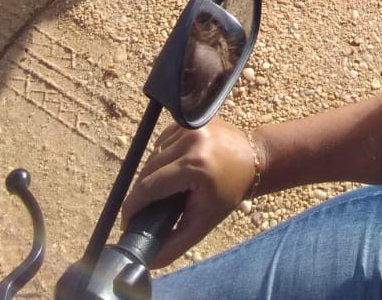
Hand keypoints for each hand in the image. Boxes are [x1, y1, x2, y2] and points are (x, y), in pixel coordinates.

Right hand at [119, 119, 255, 267]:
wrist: (254, 159)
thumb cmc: (230, 192)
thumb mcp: (204, 222)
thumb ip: (175, 244)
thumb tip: (150, 260)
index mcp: (195, 165)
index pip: (149, 186)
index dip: (133, 207)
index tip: (127, 223)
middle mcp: (191, 140)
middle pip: (148, 170)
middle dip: (141, 194)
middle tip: (143, 212)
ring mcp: (190, 126)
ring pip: (153, 155)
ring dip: (151, 174)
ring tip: (161, 191)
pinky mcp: (190, 120)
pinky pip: (163, 141)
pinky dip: (162, 157)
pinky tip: (172, 169)